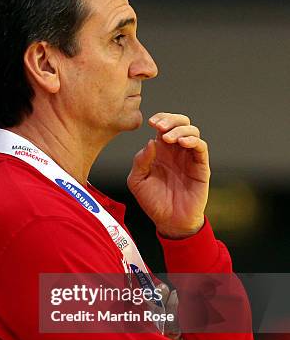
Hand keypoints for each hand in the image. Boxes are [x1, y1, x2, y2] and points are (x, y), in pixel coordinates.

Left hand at [127, 113, 209, 237]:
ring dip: (180, 129)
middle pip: (180, 123)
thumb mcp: (137, 181)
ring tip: (169, 138)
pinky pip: (201, 147)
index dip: (160, 118)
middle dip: (171, 119)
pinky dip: (193, 141)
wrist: (169, 221)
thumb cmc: (153, 202)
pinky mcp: (200, 166)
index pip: (164, 125)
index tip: (151, 122)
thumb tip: (150, 142)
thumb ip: (140, 161)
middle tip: (160, 127)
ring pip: (192, 131)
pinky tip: (182, 143)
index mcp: (161, 151)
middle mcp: (176, 151)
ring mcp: (189, 157)